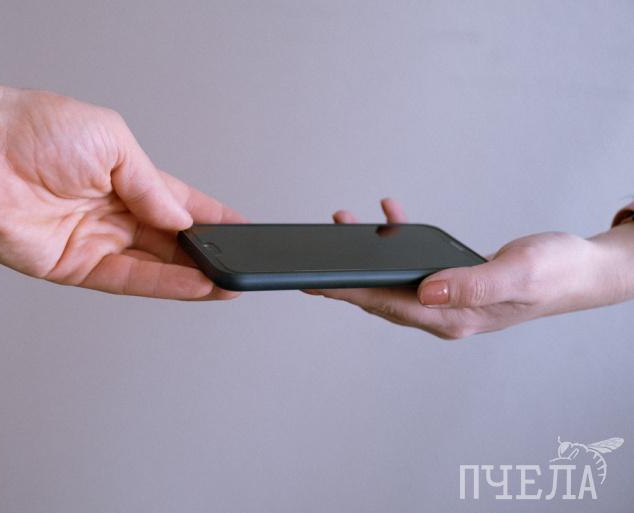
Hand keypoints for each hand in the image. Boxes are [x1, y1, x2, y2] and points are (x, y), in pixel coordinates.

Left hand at [0, 89, 241, 299]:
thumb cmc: (33, 131)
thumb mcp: (112, 141)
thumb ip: (151, 184)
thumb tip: (181, 217)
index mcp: (123, 176)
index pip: (178, 202)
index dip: (210, 217)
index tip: (242, 229)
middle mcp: (112, 212)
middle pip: (170, 240)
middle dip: (207, 252)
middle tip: (241, 262)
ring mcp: (94, 241)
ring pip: (155, 266)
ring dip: (194, 275)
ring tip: (230, 281)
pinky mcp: (74, 267)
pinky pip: (129, 280)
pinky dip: (164, 285)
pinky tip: (195, 285)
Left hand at [307, 199, 633, 338]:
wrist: (582, 269)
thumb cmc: (556, 272)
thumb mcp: (518, 274)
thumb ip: (470, 285)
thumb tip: (424, 291)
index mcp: (453, 317)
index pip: (386, 305)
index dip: (346, 293)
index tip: (312, 283)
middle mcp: (444, 313)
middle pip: (380, 295)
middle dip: (343, 277)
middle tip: (309, 259)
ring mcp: (446, 298)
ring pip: (393, 278)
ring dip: (367, 254)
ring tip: (344, 225)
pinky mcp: (452, 281)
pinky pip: (414, 262)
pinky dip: (400, 238)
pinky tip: (392, 215)